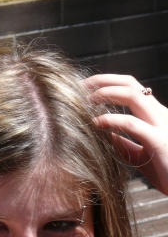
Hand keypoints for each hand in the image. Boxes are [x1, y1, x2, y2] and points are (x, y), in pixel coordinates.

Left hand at [86, 74, 167, 194]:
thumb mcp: (141, 156)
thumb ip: (125, 144)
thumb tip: (105, 136)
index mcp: (156, 117)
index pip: (131, 88)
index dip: (107, 83)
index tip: (84, 88)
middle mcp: (160, 115)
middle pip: (131, 84)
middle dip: (102, 81)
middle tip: (78, 86)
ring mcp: (162, 125)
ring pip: (134, 95)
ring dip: (106, 93)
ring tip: (85, 100)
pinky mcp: (160, 141)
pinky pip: (132, 124)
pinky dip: (110, 120)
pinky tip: (95, 123)